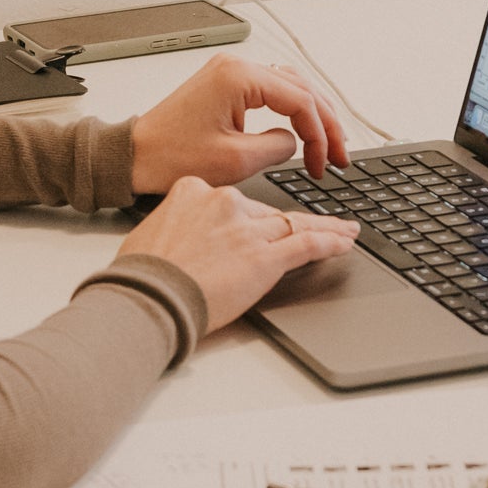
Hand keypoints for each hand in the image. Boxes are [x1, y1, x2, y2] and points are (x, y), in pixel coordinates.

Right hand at [118, 176, 358, 333]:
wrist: (148, 297)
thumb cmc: (142, 274)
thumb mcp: (153, 232)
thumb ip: (178, 225)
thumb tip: (184, 236)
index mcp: (195, 191)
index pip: (236, 202)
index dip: (253, 217)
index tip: (260, 225)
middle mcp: (226, 204)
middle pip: (269, 213)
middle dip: (292, 222)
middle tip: (320, 222)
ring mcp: (248, 230)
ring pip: (295, 224)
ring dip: (324, 227)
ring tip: (344, 230)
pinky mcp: (265, 257)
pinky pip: (307, 245)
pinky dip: (330, 242)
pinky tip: (345, 241)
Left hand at [130, 52, 347, 193]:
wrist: (134, 156)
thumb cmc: (169, 156)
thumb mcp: (235, 160)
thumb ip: (277, 147)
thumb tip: (295, 142)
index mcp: (239, 78)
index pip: (300, 100)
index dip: (320, 134)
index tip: (324, 163)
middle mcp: (236, 67)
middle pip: (301, 87)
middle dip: (325, 123)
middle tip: (340, 154)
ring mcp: (229, 73)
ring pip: (290, 86)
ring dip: (312, 114)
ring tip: (328, 144)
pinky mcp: (224, 85)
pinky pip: (270, 90)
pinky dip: (291, 110)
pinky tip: (302, 129)